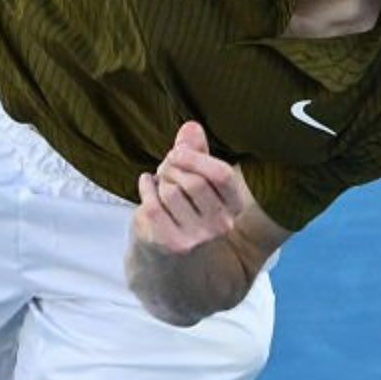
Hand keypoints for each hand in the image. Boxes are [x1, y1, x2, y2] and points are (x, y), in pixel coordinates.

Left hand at [132, 121, 249, 257]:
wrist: (165, 252)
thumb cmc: (183, 205)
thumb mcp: (194, 175)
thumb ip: (195, 151)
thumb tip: (191, 127)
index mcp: (234, 205)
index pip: (222, 175)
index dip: (196, 158)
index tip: (178, 151)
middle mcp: (222, 225)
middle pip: (193, 182)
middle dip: (172, 168)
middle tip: (165, 168)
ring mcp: (197, 238)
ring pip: (171, 192)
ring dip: (160, 181)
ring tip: (160, 184)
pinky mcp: (172, 244)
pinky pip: (153, 205)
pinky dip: (146, 188)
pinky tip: (146, 185)